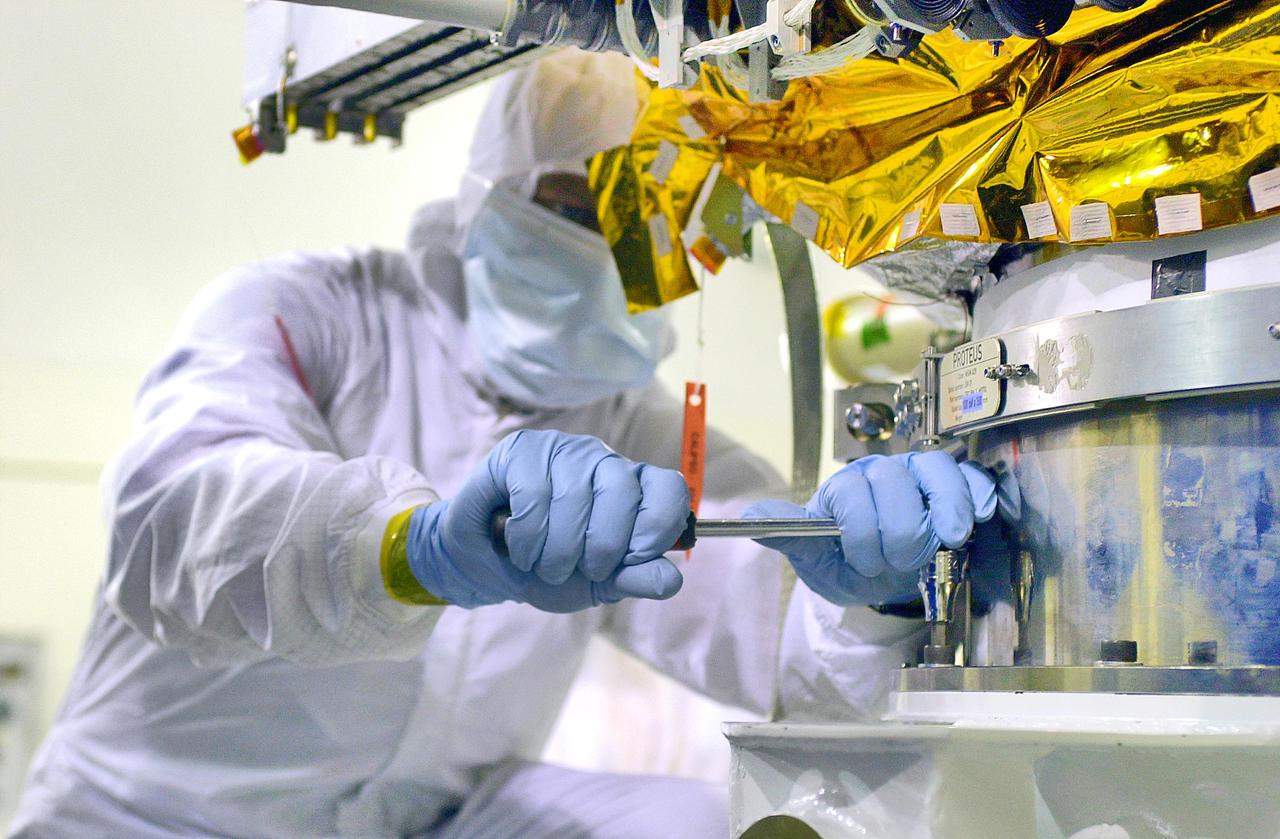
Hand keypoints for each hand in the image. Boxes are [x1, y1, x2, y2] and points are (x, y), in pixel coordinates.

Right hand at [405, 429, 688, 611]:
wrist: (487, 567)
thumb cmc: (549, 569)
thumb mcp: (597, 584)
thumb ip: (634, 578)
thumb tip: (671, 580)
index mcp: (632, 489)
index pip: (669, 490)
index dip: (657, 528)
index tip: (632, 559)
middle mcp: (603, 461)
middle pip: (622, 490)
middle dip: (602, 546)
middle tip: (580, 568)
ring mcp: (562, 450)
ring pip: (573, 495)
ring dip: (557, 550)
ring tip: (544, 565)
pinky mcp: (521, 451)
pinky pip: (533, 494)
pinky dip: (527, 535)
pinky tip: (520, 547)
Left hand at [743, 452, 997, 605]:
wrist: (884, 577)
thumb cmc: (848, 563)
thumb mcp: (816, 558)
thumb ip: (791, 536)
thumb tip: (747, 516)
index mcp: (844, 488)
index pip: (851, 493)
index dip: (862, 533)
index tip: (867, 563)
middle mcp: (881, 473)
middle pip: (894, 481)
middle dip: (901, 530)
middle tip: (902, 560)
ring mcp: (919, 476)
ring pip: (934, 470)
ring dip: (943, 509)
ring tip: (949, 538)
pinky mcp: (954, 486)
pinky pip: (971, 477)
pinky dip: (976, 496)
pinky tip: (976, 520)